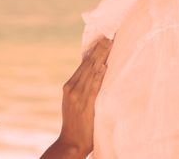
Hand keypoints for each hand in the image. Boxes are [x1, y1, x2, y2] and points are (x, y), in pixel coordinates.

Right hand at [42, 38, 112, 158]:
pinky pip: (93, 87)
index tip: (102, 39)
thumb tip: (98, 76)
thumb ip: (84, 90)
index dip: (93, 51)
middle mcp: (72, 88)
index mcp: (69, 86)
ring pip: (91, 72)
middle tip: (109, 36)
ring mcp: (77, 95)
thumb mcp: (76, 104)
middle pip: (87, 64)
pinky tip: (104, 66)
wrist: (71, 142)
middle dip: (99, 49)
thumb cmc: (77, 125)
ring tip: (110, 44)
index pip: (83, 64)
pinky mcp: (84, 104)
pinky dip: (99, 76)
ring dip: (101, 57)